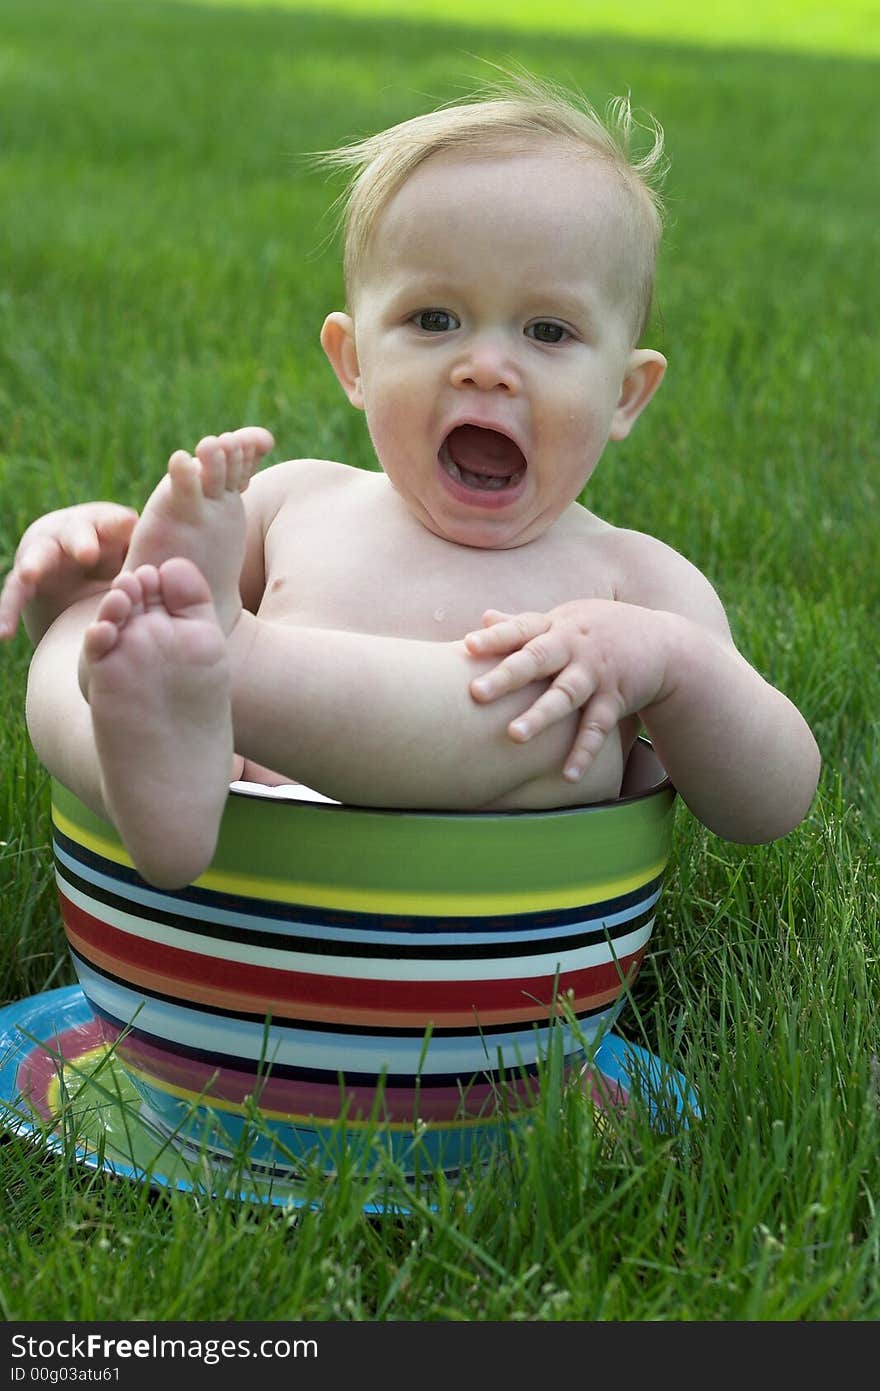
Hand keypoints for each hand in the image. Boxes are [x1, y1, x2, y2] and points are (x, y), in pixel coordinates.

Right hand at [0, 501, 138, 641]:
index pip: (102, 522)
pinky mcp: (25, 585)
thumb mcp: (139, 563)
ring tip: (32, 576)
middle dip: (76, 540)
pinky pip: (13, 597)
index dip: (106, 529)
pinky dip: (5, 612)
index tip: (115, 539)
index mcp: (100, 527)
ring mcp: (43, 557)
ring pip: (34, 559)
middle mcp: (68, 536)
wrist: (99, 597)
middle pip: (68, 533)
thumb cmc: (128, 575)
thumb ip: (149, 553)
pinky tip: (1, 632)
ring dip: (33, 566)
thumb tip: (171, 558)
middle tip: (86, 552)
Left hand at [465, 599, 675, 780]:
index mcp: (556, 627)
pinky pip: (597, 727)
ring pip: (565, 695)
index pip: (520, 630)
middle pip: (537, 660)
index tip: (467, 646)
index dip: (494, 638)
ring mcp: (596, 673)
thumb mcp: (565, 619)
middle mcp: (574, 648)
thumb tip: (483, 618)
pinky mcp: (617, 698)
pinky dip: (584, 751)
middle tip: (476, 693)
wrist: (664, 642)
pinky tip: (567, 776)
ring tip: (514, 736)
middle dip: (507, 676)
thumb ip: (524, 623)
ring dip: (541, 716)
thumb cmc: (599, 630)